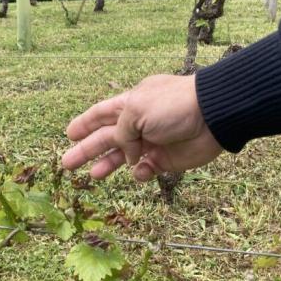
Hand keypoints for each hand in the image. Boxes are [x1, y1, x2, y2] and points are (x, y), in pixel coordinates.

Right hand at [61, 74, 222, 181]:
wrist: (212, 117)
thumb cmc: (173, 105)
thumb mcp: (137, 110)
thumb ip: (121, 131)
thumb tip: (126, 154)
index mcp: (130, 104)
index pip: (101, 113)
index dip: (84, 123)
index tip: (68, 134)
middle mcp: (139, 123)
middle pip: (106, 138)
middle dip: (86, 150)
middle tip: (67, 163)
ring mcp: (152, 142)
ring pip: (123, 157)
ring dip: (107, 165)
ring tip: (92, 176)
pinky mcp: (167, 160)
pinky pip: (146, 170)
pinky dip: (140, 173)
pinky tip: (139, 171)